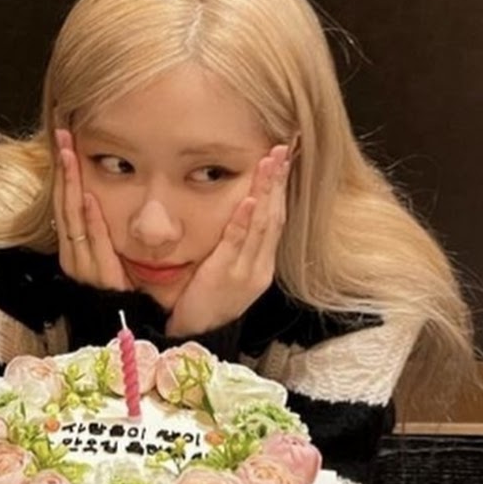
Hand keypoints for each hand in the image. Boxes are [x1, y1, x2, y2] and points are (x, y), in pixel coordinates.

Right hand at [52, 128, 130, 290]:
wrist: (134, 325)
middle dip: (63, 169)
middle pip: (64, 204)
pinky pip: (94, 244)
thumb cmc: (124, 291)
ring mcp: (86, 267)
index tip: (64, 140)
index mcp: (75, 248)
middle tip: (62, 134)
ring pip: (73, 219)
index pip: (65, 202)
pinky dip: (91, 221)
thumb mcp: (108, 255)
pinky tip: (88, 198)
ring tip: (69, 154)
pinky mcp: (102, 278)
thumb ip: (101, 230)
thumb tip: (97, 197)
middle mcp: (75, 256)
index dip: (64, 171)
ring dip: (71, 185)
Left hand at [166, 145, 289, 335]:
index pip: (277, 218)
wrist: (197, 335)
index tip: (285, 157)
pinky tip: (251, 200)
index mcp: (262, 263)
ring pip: (262, 225)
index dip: (282, 187)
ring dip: (267, 191)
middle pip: (275, 216)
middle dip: (279, 180)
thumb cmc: (208, 301)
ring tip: (270, 163)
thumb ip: (236, 244)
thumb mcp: (228, 270)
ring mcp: (245, 272)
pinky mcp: (226, 276)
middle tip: (284, 147)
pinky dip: (246, 221)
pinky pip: (238, 244)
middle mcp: (260, 266)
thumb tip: (240, 211)